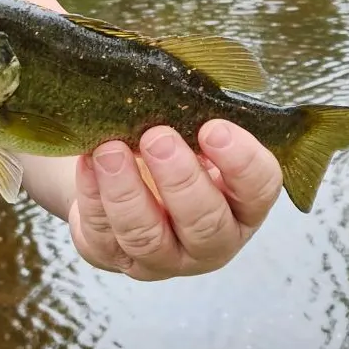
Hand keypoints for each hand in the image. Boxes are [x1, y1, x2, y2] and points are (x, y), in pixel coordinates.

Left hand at [68, 121, 282, 281]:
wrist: (128, 180)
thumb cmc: (174, 152)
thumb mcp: (195, 136)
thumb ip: (197, 121)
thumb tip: (177, 90)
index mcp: (243, 206)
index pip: (259, 190)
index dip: (241, 162)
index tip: (213, 128)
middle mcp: (212, 242)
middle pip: (205, 223)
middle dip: (180, 180)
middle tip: (157, 138)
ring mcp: (164, 259)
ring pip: (147, 237)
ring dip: (127, 192)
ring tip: (110, 150)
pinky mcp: (116, 258)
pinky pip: (103, 235)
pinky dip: (94, 197)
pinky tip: (89, 163)